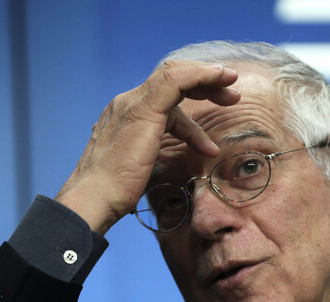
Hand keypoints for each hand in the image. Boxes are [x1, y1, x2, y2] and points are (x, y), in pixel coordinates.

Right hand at [55, 61, 239, 233]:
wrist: (95, 199)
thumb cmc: (115, 194)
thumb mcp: (138, 168)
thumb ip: (151, 155)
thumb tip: (165, 162)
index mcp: (125, 115)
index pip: (163, 96)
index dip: (193, 98)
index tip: (219, 107)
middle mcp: (126, 102)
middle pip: (171, 80)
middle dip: (204, 83)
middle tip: (232, 95)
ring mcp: (133, 103)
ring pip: (176, 74)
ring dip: (208, 78)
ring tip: (234, 91)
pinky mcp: (144, 109)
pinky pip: (177, 80)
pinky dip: (201, 76)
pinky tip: (220, 80)